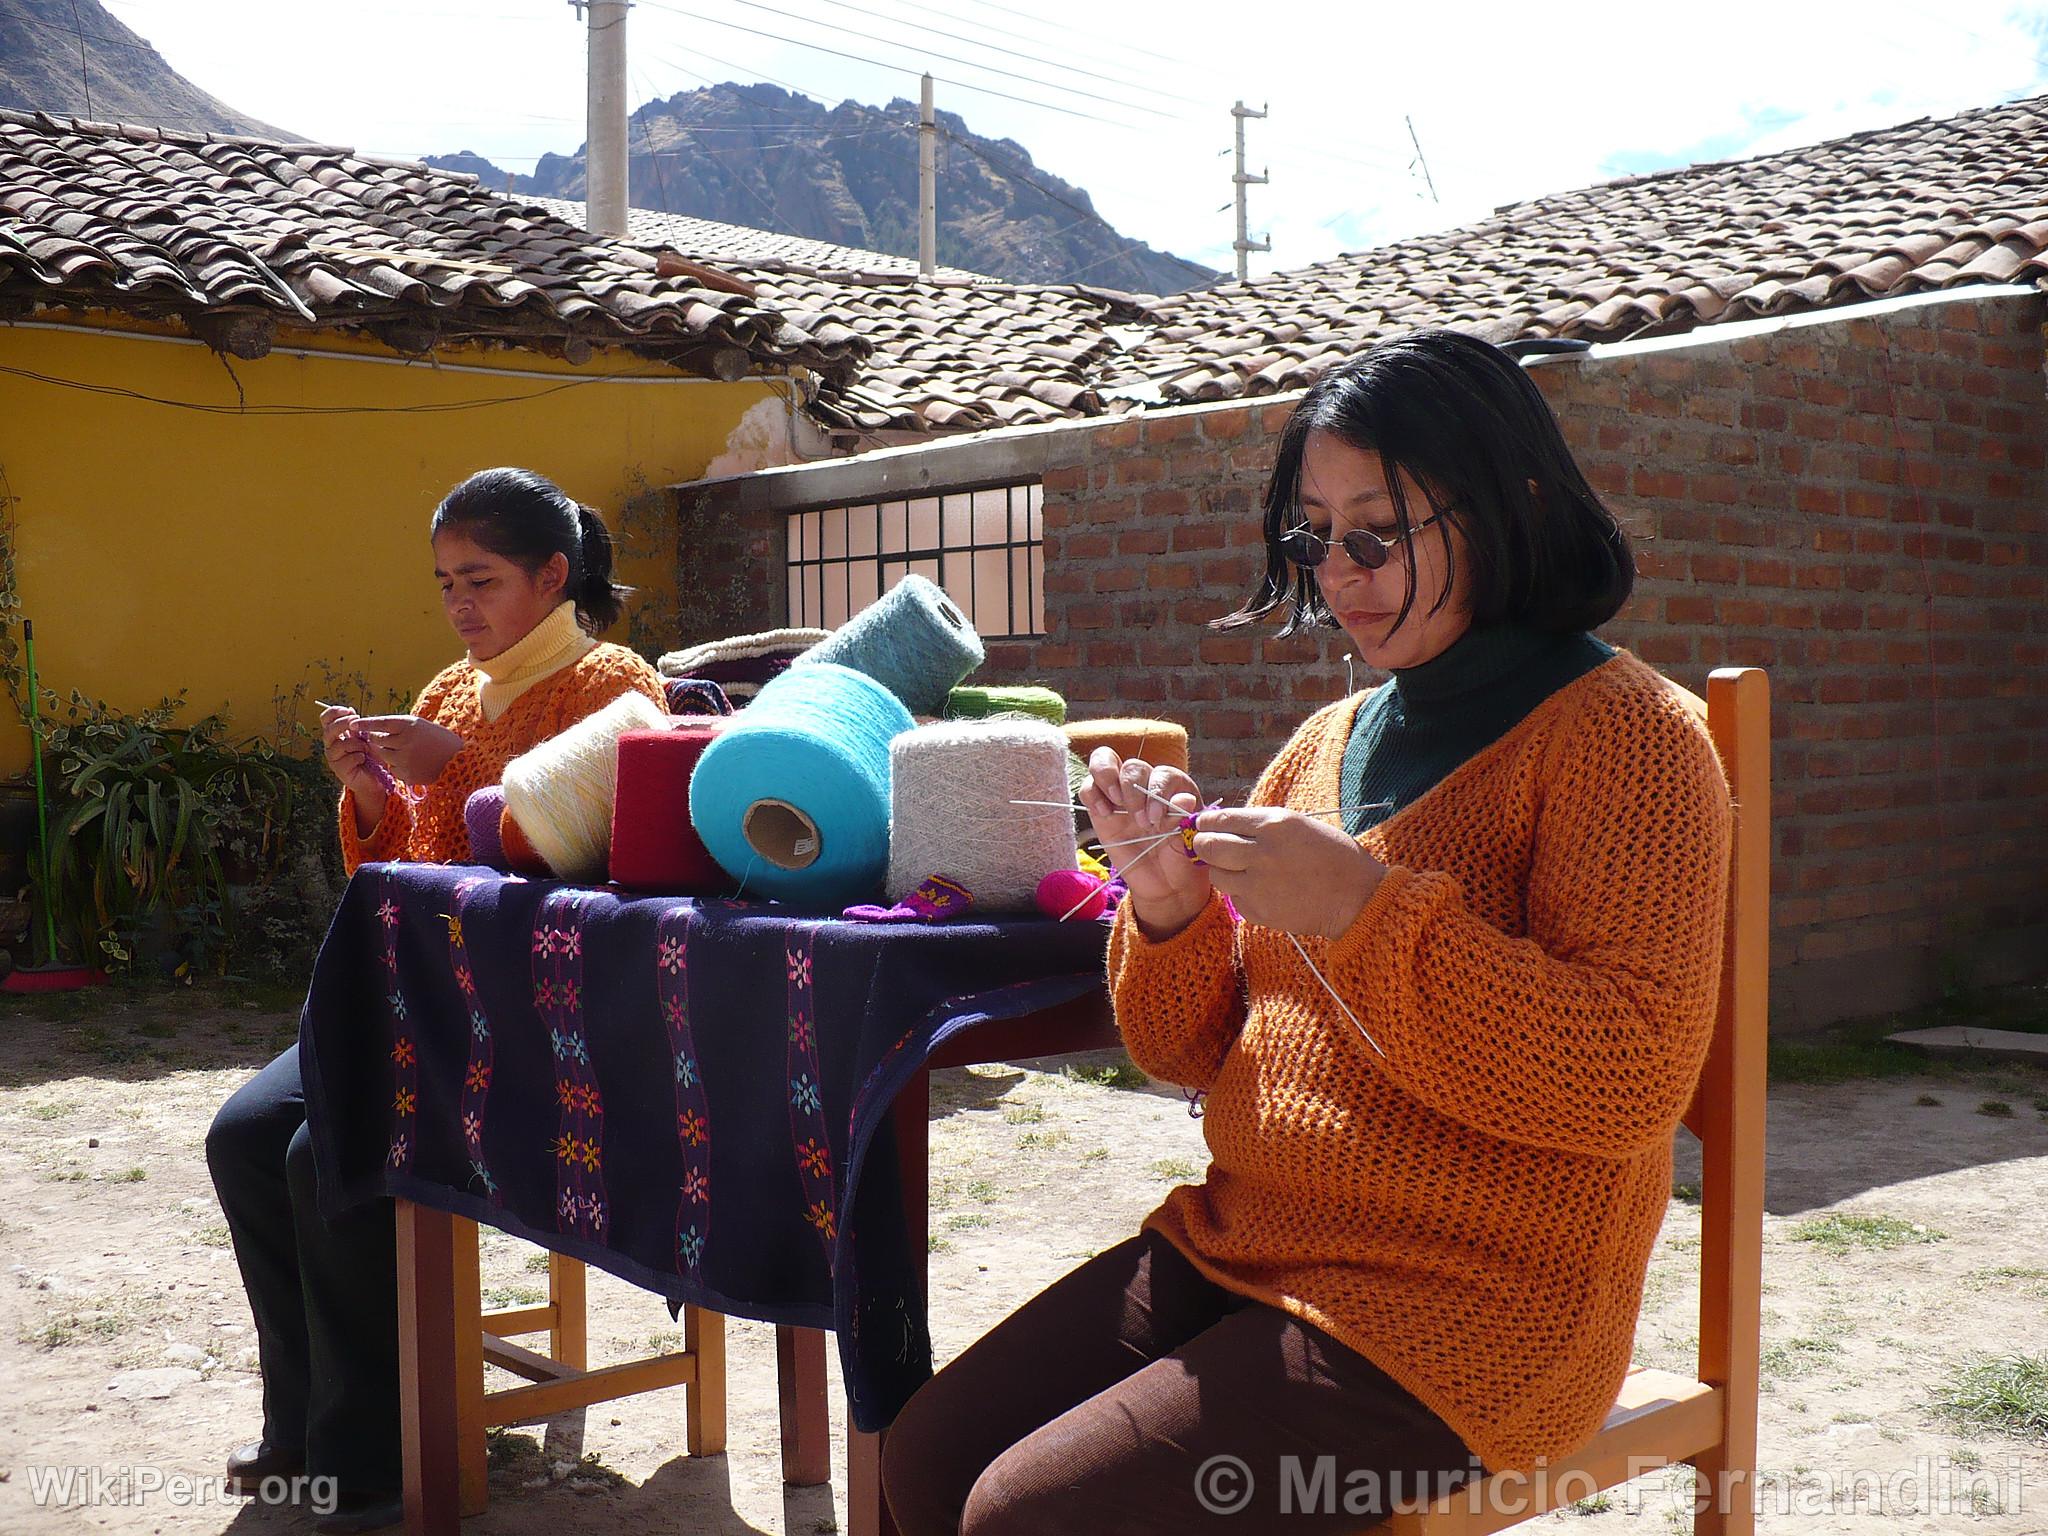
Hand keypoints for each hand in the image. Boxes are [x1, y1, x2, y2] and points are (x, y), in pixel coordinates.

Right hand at [320, 705, 389, 822]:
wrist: (373, 779)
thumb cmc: (369, 756)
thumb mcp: (364, 738)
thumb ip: (356, 726)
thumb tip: (350, 710)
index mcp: (335, 735)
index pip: (325, 720)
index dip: (334, 713)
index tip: (348, 711)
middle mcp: (330, 746)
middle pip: (329, 730)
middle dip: (343, 724)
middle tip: (356, 723)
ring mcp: (333, 758)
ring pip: (341, 744)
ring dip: (357, 744)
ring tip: (366, 749)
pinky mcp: (339, 770)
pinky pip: (350, 758)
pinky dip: (360, 756)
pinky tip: (364, 760)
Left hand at [356, 715, 465, 786]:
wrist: (459, 760)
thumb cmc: (438, 739)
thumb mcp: (420, 726)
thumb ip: (398, 727)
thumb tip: (372, 731)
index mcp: (409, 725)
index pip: (380, 723)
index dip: (365, 724)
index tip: (352, 724)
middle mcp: (405, 741)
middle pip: (378, 741)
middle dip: (380, 740)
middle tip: (393, 740)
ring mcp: (405, 759)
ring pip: (384, 755)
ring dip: (389, 753)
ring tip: (408, 751)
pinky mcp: (407, 774)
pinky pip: (393, 769)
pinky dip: (399, 766)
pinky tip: (414, 763)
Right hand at [1076, 747, 1209, 938]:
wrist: (1164, 884)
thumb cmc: (1180, 858)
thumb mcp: (1185, 841)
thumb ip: (1183, 819)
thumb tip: (1185, 798)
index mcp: (1174, 787)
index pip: (1163, 774)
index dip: (1157, 791)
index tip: (1157, 819)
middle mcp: (1146, 785)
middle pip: (1134, 766)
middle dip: (1134, 791)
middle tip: (1141, 822)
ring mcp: (1121, 794)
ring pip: (1106, 761)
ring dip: (1109, 778)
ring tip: (1116, 803)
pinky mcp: (1101, 809)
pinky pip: (1088, 787)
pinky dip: (1092, 793)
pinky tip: (1104, 813)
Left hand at [1190, 806, 1386, 938]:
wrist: (1357, 898)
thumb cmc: (1333, 856)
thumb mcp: (1299, 825)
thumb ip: (1261, 825)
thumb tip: (1224, 824)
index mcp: (1274, 825)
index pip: (1221, 819)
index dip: (1206, 822)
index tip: (1203, 824)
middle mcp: (1261, 853)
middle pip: (1209, 846)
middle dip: (1202, 844)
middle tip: (1205, 845)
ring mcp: (1257, 885)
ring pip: (1216, 875)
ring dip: (1220, 869)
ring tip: (1236, 868)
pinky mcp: (1257, 911)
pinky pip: (1234, 898)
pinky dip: (1239, 892)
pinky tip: (1259, 889)